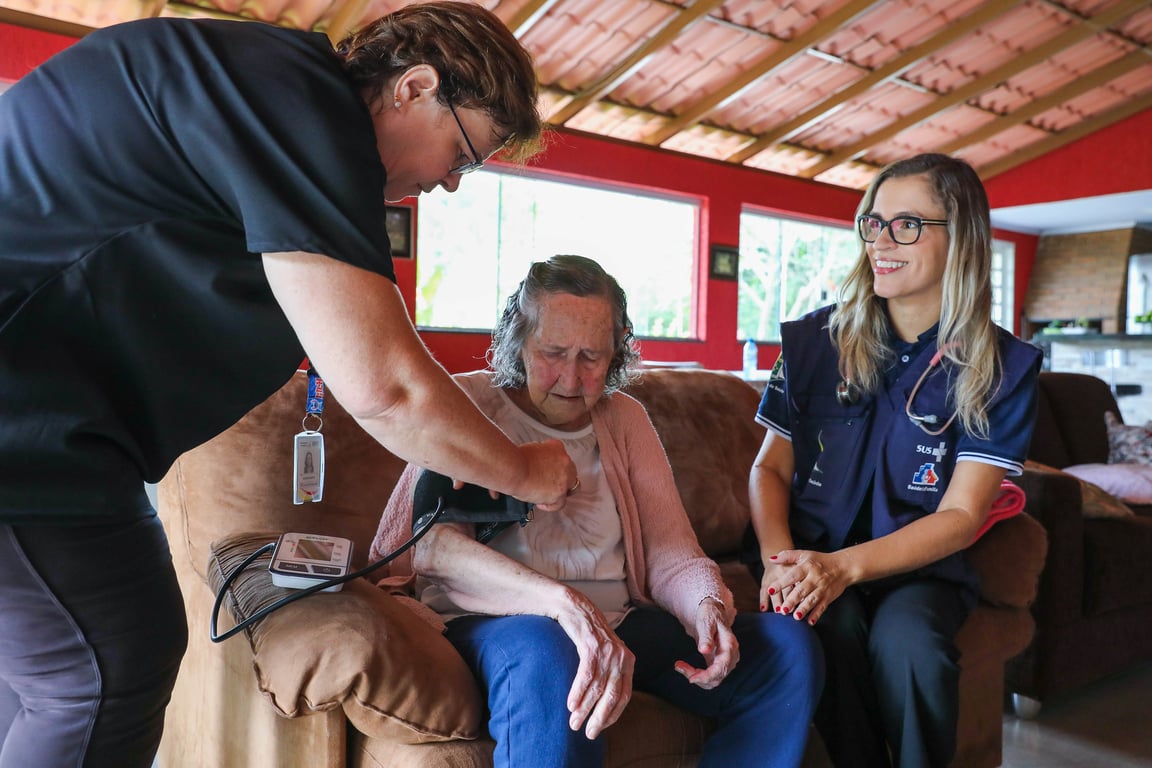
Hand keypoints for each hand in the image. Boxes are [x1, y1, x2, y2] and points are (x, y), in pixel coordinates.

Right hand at [514, 440, 576, 511]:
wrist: (515, 469)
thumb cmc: (516, 459)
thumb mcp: (529, 449)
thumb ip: (537, 456)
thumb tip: (534, 463)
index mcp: (556, 447)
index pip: (561, 456)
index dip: (554, 465)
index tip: (547, 470)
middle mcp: (564, 461)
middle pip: (571, 472)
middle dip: (561, 478)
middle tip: (549, 482)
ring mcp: (564, 477)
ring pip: (571, 488)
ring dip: (560, 492)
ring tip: (547, 495)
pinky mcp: (560, 492)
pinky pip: (560, 503)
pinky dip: (551, 505)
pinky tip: (542, 504)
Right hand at [553, 591, 633, 738]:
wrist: (576, 608)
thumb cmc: (589, 635)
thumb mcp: (607, 654)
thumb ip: (610, 674)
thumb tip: (604, 702)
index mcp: (628, 661)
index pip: (625, 696)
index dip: (613, 715)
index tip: (600, 727)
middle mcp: (621, 657)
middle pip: (612, 695)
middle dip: (600, 717)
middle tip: (588, 733)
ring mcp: (607, 651)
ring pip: (597, 687)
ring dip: (584, 708)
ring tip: (574, 722)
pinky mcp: (591, 645)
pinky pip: (586, 675)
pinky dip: (578, 692)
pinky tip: (571, 705)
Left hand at [674, 600, 738, 688]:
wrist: (714, 613)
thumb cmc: (710, 615)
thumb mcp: (706, 621)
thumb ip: (706, 636)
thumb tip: (703, 650)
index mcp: (730, 646)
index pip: (721, 667)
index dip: (707, 676)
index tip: (691, 678)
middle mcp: (731, 657)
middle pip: (717, 677)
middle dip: (698, 677)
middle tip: (679, 666)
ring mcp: (726, 662)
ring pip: (713, 680)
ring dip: (697, 678)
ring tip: (680, 666)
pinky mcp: (719, 664)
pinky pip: (710, 677)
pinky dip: (698, 676)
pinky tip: (685, 668)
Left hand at [764, 549, 850, 624]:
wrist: (843, 566)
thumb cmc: (819, 560)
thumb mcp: (803, 554)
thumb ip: (787, 556)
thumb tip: (771, 559)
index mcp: (807, 566)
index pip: (792, 575)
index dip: (781, 583)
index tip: (770, 590)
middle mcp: (815, 578)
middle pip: (802, 590)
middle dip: (792, 600)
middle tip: (782, 610)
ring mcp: (822, 588)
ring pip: (812, 599)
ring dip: (804, 609)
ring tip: (795, 617)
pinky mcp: (829, 597)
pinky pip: (822, 607)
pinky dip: (817, 614)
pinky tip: (810, 622)